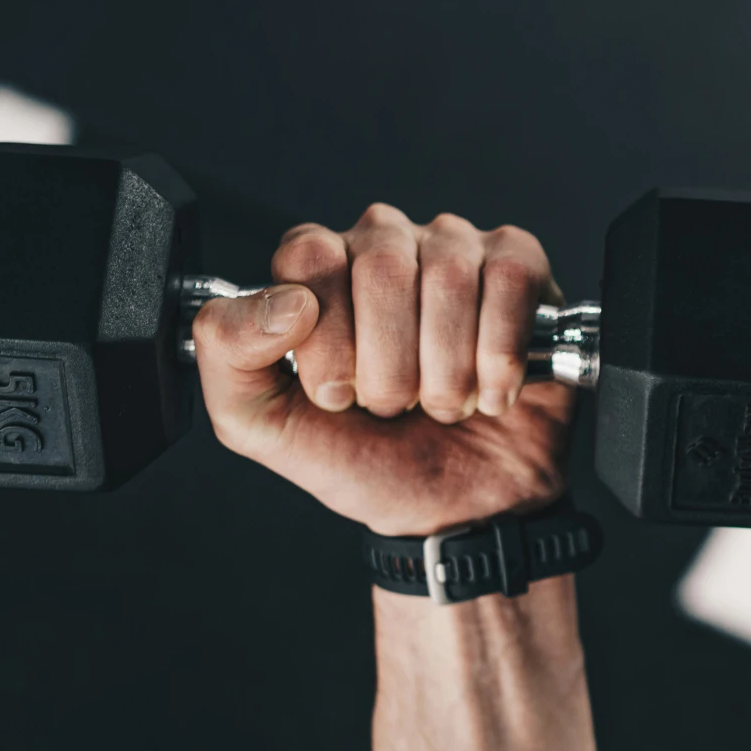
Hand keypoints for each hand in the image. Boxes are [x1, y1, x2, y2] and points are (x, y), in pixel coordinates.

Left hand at [191, 205, 575, 535]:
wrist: (460, 507)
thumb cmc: (368, 458)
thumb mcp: (266, 425)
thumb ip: (230, 356)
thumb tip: (283, 302)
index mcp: (316, 268)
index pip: (311, 257)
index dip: (328, 337)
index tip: (338, 395)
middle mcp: (384, 244)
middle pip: (382, 266)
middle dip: (389, 366)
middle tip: (394, 406)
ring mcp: (456, 249)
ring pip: (449, 276)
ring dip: (447, 372)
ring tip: (443, 403)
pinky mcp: (520, 268)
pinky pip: (510, 282)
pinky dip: (500, 356)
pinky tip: (491, 392)